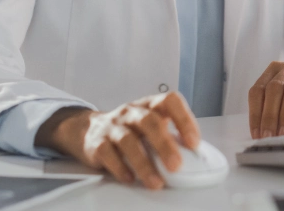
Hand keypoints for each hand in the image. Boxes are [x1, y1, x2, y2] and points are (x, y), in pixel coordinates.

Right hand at [36, 92, 199, 189]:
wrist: (89, 130)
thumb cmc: (130, 130)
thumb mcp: (151, 127)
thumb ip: (170, 137)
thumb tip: (194, 159)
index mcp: (150, 105)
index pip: (169, 101)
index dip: (184, 119)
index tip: (194, 142)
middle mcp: (131, 112)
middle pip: (149, 122)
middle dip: (164, 144)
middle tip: (176, 165)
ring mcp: (113, 126)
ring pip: (128, 140)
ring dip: (144, 163)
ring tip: (156, 182)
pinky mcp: (97, 142)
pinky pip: (108, 154)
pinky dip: (120, 168)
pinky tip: (130, 178)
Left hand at [247, 57, 283, 138]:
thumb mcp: (283, 107)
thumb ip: (271, 115)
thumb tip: (259, 135)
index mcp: (275, 70)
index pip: (258, 89)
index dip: (255, 113)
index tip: (256, 134)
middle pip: (273, 87)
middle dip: (269, 115)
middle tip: (268, 136)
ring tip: (283, 134)